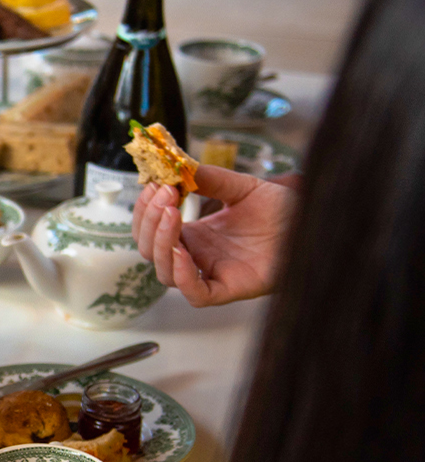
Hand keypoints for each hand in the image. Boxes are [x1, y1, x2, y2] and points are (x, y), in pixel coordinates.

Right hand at [132, 164, 293, 305]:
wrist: (315, 224)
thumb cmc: (283, 212)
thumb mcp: (242, 187)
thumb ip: (211, 180)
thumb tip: (179, 167)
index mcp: (196, 235)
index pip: (152, 229)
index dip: (146, 209)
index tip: (156, 183)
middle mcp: (199, 256)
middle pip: (151, 251)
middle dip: (149, 222)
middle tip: (165, 194)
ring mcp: (212, 274)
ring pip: (166, 274)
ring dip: (160, 243)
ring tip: (172, 213)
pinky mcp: (230, 289)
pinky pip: (196, 294)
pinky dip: (182, 276)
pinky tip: (181, 251)